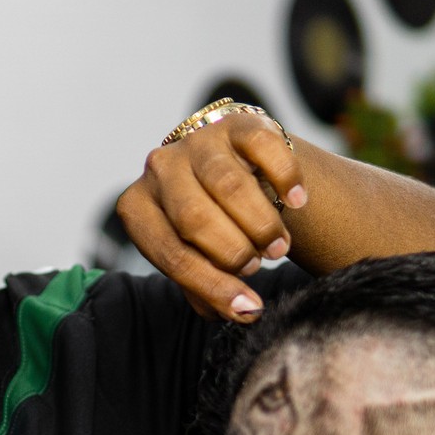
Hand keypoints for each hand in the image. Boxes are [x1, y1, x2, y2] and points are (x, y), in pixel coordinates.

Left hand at [117, 111, 307, 321]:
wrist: (235, 172)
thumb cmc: (211, 227)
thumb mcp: (197, 258)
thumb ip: (210, 288)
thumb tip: (242, 312)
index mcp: (138, 208)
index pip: (170, 254)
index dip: (212, 285)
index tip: (248, 308)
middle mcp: (160, 169)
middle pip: (194, 218)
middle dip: (233, 251)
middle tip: (258, 265)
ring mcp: (197, 142)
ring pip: (228, 186)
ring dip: (260, 224)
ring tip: (279, 247)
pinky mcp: (236, 122)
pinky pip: (263, 147)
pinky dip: (285, 178)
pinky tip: (297, 202)